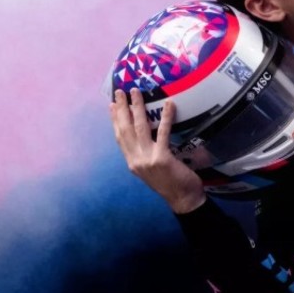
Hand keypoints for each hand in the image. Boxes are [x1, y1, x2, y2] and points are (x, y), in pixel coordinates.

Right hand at [110, 88, 205, 213]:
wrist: (183, 200)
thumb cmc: (170, 184)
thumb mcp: (150, 170)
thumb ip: (144, 155)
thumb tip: (143, 137)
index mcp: (132, 163)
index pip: (119, 137)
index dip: (114, 120)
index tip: (111, 105)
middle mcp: (136, 160)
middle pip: (125, 129)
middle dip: (121, 109)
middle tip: (120, 92)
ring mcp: (147, 159)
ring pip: (140, 128)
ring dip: (137, 108)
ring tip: (136, 92)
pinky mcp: (162, 158)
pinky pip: (163, 133)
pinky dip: (165, 117)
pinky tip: (169, 104)